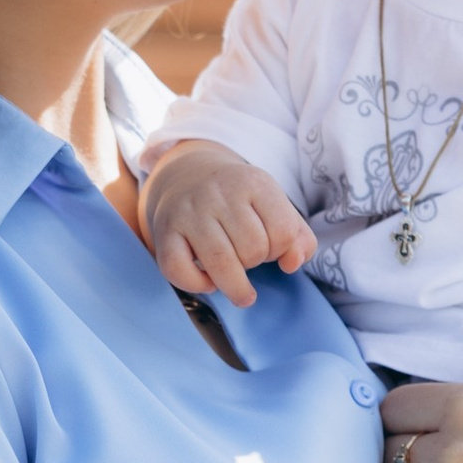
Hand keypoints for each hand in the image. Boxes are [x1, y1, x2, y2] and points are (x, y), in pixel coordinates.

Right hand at [140, 140, 316, 308]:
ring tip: (239, 288)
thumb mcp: (273, 206)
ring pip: (220, 263)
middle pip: (253, 250)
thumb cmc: (239, 201)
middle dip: (256, 262)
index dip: (282, 249)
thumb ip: (297, 237)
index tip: (270, 246)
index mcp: (255, 183)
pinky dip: (198, 285)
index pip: (283, 231)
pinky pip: (180, 271)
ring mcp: (189, 211)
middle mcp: (219, 192)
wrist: (187, 174)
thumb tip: (292, 264)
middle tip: (247, 256)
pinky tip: (207, 281)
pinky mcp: (165, 231)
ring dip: (235, 286)